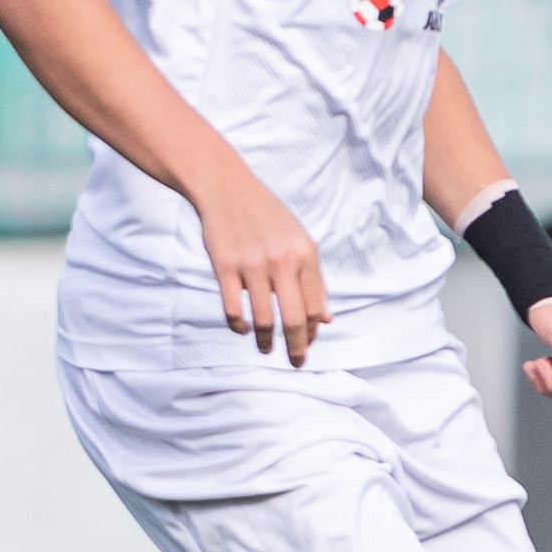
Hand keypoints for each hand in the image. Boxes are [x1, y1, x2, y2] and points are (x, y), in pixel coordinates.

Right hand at [194, 174, 328, 363]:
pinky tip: (243, 329)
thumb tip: (326, 320)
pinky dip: (239, 326)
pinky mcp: (225, 267)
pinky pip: (234, 310)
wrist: (227, 189)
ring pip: (264, 319)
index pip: (316, 306)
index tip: (309, 343)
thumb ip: (313, 280)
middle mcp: (282, 260)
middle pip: (294, 319)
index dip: (314, 331)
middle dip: (298, 347)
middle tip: (296, 362)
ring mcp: (252, 264)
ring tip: (266, 349)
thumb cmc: (268, 218)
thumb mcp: (300, 241)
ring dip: (266, 341)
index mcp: (306, 254)